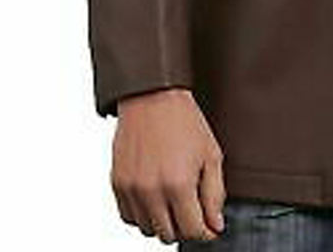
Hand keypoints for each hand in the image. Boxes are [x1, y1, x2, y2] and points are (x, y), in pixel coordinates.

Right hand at [111, 88, 225, 243]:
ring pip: (148, 230)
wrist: (152, 97)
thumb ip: (215, 194)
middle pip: (169, 235)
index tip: (210, 225)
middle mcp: (151, 191)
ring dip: (163, 221)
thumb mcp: (211, 154)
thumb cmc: (184, 121)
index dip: (205, 231)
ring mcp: (131, 189)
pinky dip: (143, 214)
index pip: (193, 230)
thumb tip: (215, 224)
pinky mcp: (117, 184)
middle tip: (193, 208)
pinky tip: (155, 196)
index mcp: (178, 184)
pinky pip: (128, 217)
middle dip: (185, 226)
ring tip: (173, 198)